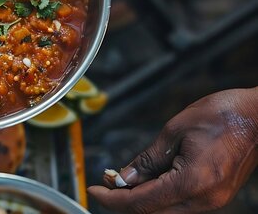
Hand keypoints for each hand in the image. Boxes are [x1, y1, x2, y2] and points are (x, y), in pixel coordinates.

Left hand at [89, 87, 257, 212]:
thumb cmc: (223, 115)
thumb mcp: (175, 130)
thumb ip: (148, 158)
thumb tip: (125, 177)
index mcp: (193, 182)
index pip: (141, 202)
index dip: (113, 199)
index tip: (94, 190)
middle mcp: (205, 199)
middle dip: (124, 201)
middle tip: (105, 183)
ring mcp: (213, 201)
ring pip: (165, 212)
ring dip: (141, 199)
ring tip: (124, 178)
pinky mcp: (216, 196)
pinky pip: (180, 205)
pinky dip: (159, 195)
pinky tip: (147, 179)